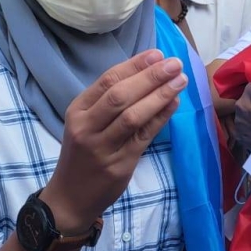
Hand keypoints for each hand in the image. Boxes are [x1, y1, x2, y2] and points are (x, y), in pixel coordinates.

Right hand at [43, 49, 186, 231]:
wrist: (70, 197)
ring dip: (159, 95)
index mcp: (78, 110)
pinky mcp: (119, 165)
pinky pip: (143, 137)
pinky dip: (160, 118)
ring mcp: (102, 148)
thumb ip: (109, 100)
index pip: (108, 80)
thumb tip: (148, 71)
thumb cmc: (83, 153)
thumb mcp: (86, 122)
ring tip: (180, 80)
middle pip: (120, 96)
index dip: (134, 65)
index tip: (158, 54)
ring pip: (133, 116)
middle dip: (150, 77)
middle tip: (175, 63)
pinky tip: (174, 103)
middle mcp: (87, 127)